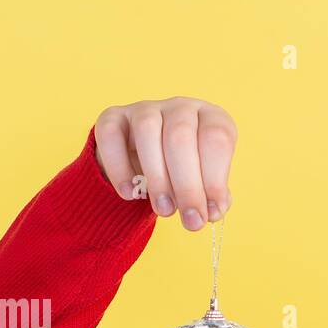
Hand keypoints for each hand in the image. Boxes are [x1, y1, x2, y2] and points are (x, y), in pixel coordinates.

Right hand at [92, 96, 237, 230]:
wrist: (146, 163)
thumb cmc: (187, 174)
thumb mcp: (205, 183)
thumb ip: (212, 197)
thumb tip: (212, 212)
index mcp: (211, 118)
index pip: (216, 139)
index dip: (215, 179)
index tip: (212, 213)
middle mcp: (180, 107)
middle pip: (181, 137)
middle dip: (188, 186)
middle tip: (191, 220)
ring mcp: (146, 109)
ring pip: (147, 131)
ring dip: (157, 177)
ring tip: (164, 210)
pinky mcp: (113, 118)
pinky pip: (111, 135)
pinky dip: (119, 167)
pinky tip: (129, 194)